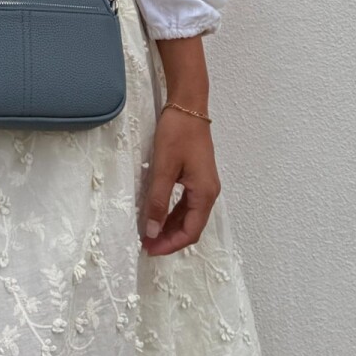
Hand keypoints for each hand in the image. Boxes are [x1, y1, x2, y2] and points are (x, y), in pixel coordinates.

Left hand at [140, 107, 220, 255]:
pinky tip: (158, 213)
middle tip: (146, 243)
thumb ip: (158, 201)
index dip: (170, 244)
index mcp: (205, 193)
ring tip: (149, 232)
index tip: (149, 249)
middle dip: (169, 238)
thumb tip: (152, 231)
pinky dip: (173, 212)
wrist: (188, 106)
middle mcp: (209, 192)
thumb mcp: (164, 168)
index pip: (191, 232)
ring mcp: (205, 184)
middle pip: (192, 226)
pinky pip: (187, 203)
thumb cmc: (177, 134)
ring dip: (170, 226)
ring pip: (189, 215)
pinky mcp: (198, 176)